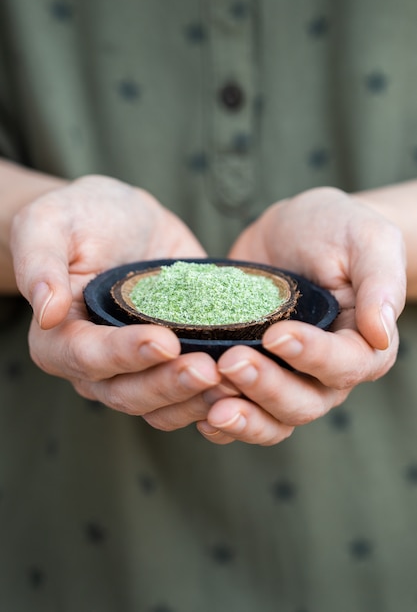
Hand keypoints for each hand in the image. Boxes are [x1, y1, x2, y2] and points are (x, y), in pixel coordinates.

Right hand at [11, 175, 230, 426]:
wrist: (125, 220)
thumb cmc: (81, 217)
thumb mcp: (50, 223)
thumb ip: (40, 262)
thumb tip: (47, 310)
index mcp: (59, 339)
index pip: (89, 358)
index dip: (125, 354)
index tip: (164, 341)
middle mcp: (97, 365)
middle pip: (128, 393)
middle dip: (169, 384)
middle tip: (209, 368)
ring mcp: (137, 369)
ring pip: (161, 405)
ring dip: (196, 399)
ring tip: (233, 382)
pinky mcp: (173, 361)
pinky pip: (190, 393)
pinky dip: (216, 394)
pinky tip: (246, 382)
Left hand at [197, 187, 405, 444]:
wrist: (294, 230)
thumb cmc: (337, 229)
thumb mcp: (366, 240)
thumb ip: (379, 282)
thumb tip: (381, 331)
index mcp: (362, 345)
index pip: (344, 365)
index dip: (312, 357)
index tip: (275, 334)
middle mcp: (326, 373)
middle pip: (304, 403)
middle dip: (267, 388)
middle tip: (231, 362)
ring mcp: (288, 377)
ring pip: (272, 419)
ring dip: (242, 416)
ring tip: (209, 400)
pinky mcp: (255, 373)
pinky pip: (243, 412)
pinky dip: (222, 419)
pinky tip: (197, 409)